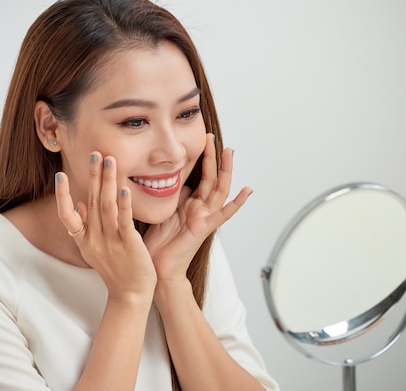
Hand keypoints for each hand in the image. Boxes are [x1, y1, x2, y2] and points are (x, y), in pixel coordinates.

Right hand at [55, 152, 156, 301]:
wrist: (130, 295)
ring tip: (109, 160)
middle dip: (92, 176)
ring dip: (107, 181)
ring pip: (105, 205)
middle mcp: (94, 238)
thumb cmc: (115, 270)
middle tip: (94, 153)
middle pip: (89, 201)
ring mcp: (110, 240)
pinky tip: (124, 189)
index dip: (62, 195)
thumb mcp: (94, 249)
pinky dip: (123, 204)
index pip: (66, 215)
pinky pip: (123, 221)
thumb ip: (86, 227)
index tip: (59, 175)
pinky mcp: (128, 244)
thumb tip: (79, 204)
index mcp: (84, 239)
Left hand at [144, 134, 251, 281]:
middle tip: (210, 136)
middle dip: (212, 157)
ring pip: (219, 189)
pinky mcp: (205, 228)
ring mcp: (205, 218)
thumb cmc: (157, 244)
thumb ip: (170, 197)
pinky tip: (248, 190)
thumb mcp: (162, 212)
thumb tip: (171, 179)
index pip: (199, 176)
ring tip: (230, 151)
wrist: (158, 269)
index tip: (201, 139)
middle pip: (211, 177)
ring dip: (225, 170)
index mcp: (190, 204)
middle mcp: (200, 209)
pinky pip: (224, 213)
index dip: (202, 159)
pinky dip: (237, 202)